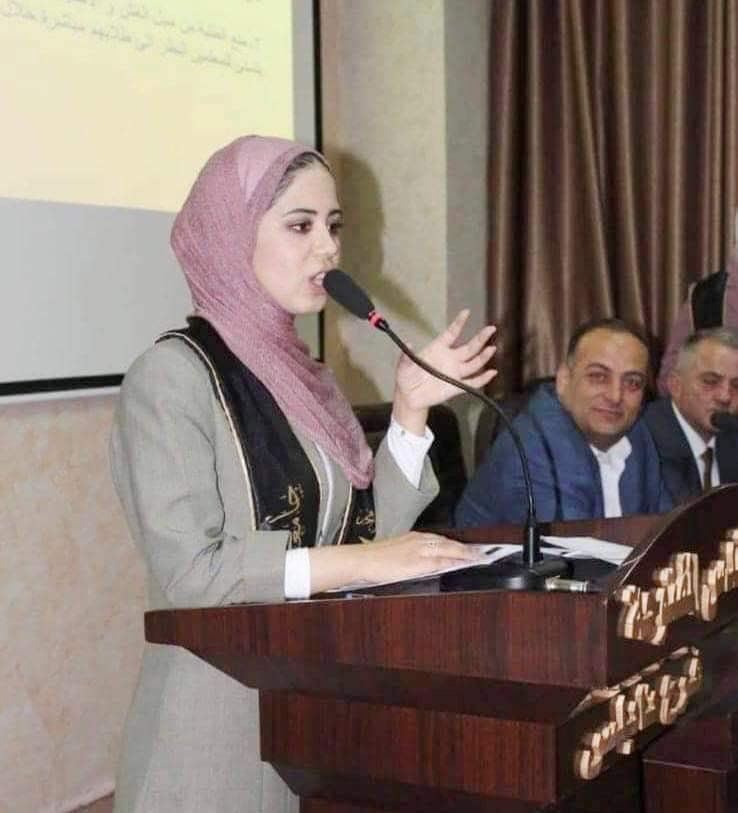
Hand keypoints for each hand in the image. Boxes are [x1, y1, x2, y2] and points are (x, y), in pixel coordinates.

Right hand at [308, 531, 486, 593]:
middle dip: (466, 548)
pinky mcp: (414, 562)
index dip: (458, 545)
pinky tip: (462, 563)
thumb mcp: (397, 552)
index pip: (442, 540)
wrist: (359, 561)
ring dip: (463, 553)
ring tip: (478, 558)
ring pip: (447, 549)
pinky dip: (453, 560)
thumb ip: (413, 554)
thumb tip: (428, 561)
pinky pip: (439, 560)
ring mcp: (417, 551)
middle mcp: (417, 541)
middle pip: (448, 543)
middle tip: (483, 553)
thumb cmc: (374, 560)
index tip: (472, 549)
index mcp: (413, 538)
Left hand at [393, 310, 496, 433]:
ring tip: (492, 348)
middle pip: (469, 347)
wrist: (409, 396)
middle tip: (491, 328)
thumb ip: (406, 356)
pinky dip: (483, 379)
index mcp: (438, 349)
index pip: (452, 333)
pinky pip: (473, 382)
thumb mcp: (403, 366)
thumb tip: (408, 344)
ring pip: (474, 363)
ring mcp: (455, 372)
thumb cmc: (406, 377)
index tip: (466, 312)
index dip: (459, 323)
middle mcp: (450, 358)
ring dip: (484, 356)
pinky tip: (492, 373)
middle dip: (481, 338)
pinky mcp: (456, 387)